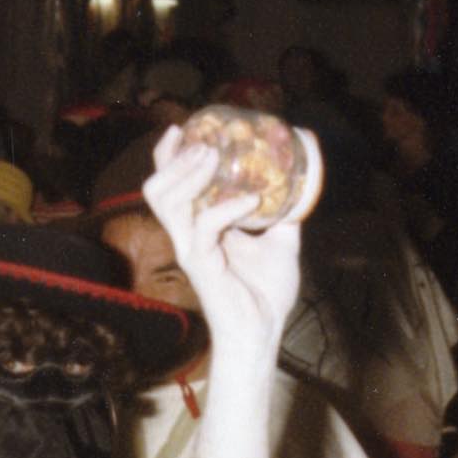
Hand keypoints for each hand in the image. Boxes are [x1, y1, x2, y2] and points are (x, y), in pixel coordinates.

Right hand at [143, 127, 303, 354]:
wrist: (263, 330)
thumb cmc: (265, 292)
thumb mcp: (281, 241)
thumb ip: (283, 212)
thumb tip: (300, 183)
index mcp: (199, 225)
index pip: (171, 184)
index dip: (170, 154)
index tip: (186, 127)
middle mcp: (187, 234)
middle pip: (156, 188)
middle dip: (174, 159)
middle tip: (201, 141)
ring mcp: (190, 249)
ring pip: (166, 202)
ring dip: (190, 174)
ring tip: (213, 157)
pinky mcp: (200, 264)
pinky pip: (204, 227)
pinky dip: (226, 208)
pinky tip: (250, 201)